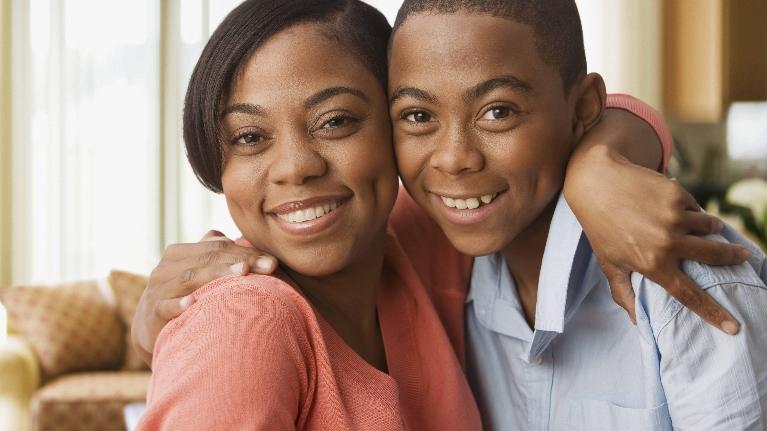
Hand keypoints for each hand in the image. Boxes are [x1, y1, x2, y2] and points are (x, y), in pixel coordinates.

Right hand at [130, 230, 277, 365]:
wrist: (152, 328)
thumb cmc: (185, 297)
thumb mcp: (199, 273)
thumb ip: (216, 254)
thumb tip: (241, 237)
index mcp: (181, 252)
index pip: (219, 246)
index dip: (247, 251)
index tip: (273, 262)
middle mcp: (167, 266)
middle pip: (208, 258)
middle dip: (241, 260)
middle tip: (268, 267)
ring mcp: (158, 288)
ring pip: (191, 277)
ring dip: (217, 275)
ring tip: (242, 273)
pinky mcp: (153, 312)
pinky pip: (166, 305)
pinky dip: (179, 304)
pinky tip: (192, 303)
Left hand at [565, 128, 748, 334]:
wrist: (596, 183)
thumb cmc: (601, 228)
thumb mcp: (608, 264)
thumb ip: (623, 293)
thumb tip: (635, 320)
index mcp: (651, 264)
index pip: (689, 296)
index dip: (713, 313)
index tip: (734, 327)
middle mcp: (667, 243)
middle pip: (714, 256)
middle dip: (733, 257)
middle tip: (742, 257)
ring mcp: (675, 217)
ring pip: (710, 227)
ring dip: (711, 229)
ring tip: (706, 228)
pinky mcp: (677, 195)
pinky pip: (696, 207)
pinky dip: (691, 210)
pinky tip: (675, 208)